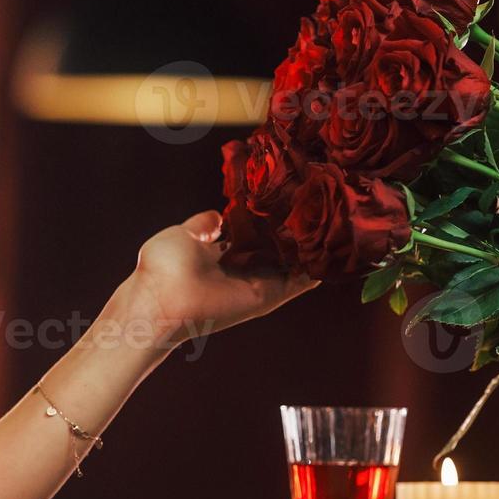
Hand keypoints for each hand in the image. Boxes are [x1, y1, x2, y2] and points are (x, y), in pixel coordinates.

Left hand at [125, 210, 317, 349]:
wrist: (162, 299)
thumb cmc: (163, 267)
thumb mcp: (183, 233)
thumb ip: (205, 225)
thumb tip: (219, 216)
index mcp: (221, 254)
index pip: (253, 235)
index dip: (269, 219)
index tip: (287, 199)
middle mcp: (242, 269)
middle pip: (276, 250)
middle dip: (295, 233)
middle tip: (320, 209)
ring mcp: (256, 283)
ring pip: (292, 265)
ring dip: (311, 250)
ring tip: (336, 226)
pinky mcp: (266, 295)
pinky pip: (298, 282)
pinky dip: (316, 270)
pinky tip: (334, 252)